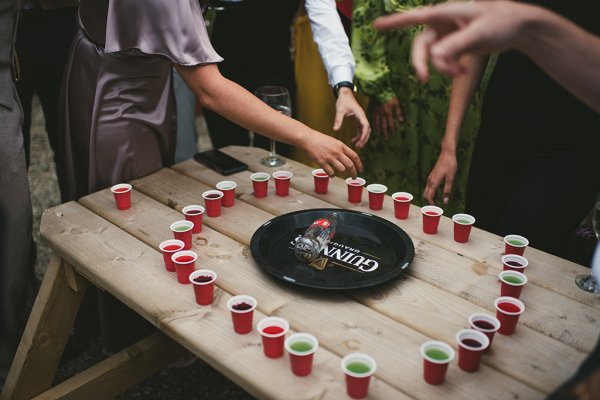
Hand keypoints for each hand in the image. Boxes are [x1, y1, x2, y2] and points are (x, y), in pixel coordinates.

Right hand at [299, 131, 362, 177]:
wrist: (307, 138)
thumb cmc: (319, 139)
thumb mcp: (334, 141)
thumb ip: (341, 149)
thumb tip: (347, 157)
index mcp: (341, 145)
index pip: (354, 156)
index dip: (359, 164)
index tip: (361, 170)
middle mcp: (337, 152)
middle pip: (350, 165)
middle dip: (354, 173)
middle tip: (354, 177)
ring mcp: (329, 157)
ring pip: (342, 169)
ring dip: (343, 173)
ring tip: (341, 174)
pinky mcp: (321, 162)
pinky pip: (330, 172)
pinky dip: (332, 175)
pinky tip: (331, 174)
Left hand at [333, 87, 370, 148]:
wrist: (345, 94)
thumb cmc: (343, 100)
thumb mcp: (340, 110)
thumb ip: (338, 120)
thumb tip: (335, 130)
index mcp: (360, 114)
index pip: (365, 126)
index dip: (364, 135)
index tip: (360, 142)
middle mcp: (362, 116)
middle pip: (367, 130)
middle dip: (364, 139)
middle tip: (359, 147)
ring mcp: (361, 118)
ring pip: (365, 130)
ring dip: (362, 138)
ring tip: (357, 146)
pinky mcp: (358, 119)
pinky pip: (360, 129)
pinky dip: (358, 135)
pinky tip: (353, 140)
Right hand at [372, 97, 402, 139]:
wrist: (379, 90)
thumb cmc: (389, 96)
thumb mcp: (396, 102)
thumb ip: (399, 112)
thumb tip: (401, 121)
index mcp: (389, 112)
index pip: (390, 123)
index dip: (392, 129)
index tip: (393, 134)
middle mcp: (383, 114)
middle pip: (384, 125)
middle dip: (385, 132)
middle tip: (385, 139)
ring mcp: (378, 112)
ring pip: (378, 123)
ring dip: (379, 129)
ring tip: (380, 135)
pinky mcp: (374, 110)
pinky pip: (374, 118)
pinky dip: (375, 123)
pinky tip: (375, 127)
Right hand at [373, 2, 525, 81]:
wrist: (517, 28)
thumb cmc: (501, 22)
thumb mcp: (480, 33)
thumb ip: (457, 44)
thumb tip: (434, 54)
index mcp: (446, 12)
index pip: (416, 17)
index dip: (395, 22)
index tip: (377, 26)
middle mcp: (443, 23)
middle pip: (421, 44)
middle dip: (423, 62)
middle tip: (425, 79)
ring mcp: (448, 35)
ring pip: (432, 55)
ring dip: (441, 67)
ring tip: (458, 73)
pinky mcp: (454, 46)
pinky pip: (443, 60)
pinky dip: (449, 68)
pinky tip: (461, 71)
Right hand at [423, 150, 456, 205]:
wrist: (447, 154)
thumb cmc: (450, 165)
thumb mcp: (451, 178)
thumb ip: (447, 190)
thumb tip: (445, 202)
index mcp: (434, 182)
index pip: (429, 196)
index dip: (431, 204)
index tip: (436, 210)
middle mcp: (430, 181)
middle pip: (425, 195)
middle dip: (429, 202)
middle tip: (436, 208)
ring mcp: (430, 178)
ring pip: (427, 191)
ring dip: (431, 198)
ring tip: (439, 203)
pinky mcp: (432, 176)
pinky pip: (429, 187)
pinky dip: (432, 193)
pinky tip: (439, 195)